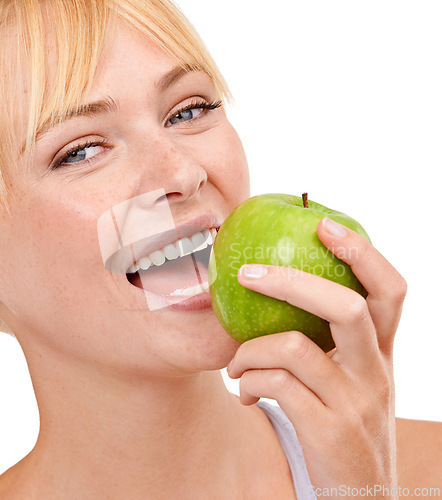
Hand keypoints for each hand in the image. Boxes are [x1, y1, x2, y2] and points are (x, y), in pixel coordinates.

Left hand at [227, 217, 406, 497]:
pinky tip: (243, 394)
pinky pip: (275, 386)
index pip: (390, 290)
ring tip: (235, 363)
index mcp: (381, 352)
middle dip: (290, 282)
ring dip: (249, 349)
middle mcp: (376, 372)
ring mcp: (355, 403)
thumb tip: (279, 291)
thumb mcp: (348, 379)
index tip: (323, 224)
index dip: (361, 252)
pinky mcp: (329, 432)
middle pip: (345, 306)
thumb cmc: (341, 422)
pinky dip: (247, 382)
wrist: (360, 499)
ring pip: (294, 347)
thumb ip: (326, 340)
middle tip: (246, 274)